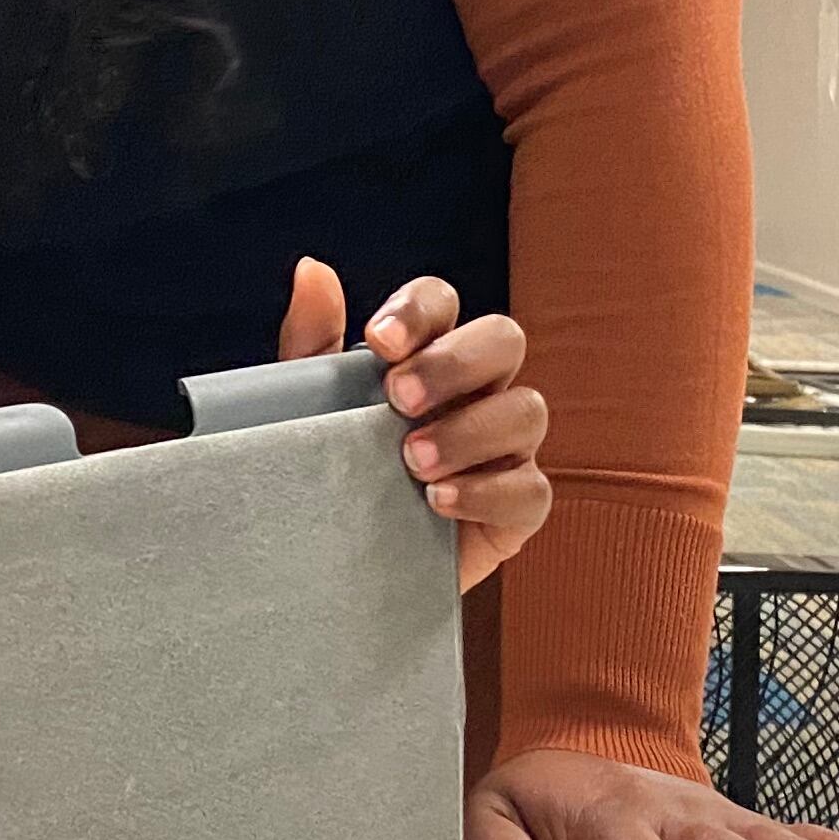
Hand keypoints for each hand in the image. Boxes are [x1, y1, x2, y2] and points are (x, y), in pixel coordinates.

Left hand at [274, 259, 552, 590]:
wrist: (333, 570)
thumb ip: (310, 344)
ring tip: (411, 461)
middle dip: (454, 362)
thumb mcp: (306, 410)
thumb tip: (312, 270)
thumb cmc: (330, 474)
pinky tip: (437, 502)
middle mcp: (477, 389)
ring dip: (470, 429)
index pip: (442, 304)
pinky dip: (488, 491)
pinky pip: (531, 489)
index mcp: (427, 353)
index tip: (378, 342)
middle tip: (399, 398)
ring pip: (526, 411)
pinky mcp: (516, 508)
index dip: (419, 310)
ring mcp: (505, 447)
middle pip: (503, 339)